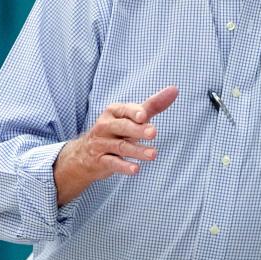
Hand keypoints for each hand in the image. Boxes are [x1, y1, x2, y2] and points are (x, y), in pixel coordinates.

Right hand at [53, 86, 178, 204]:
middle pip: (122, 127)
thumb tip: (175, 89)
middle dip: (137, 130)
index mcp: (114, 112)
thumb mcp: (132, 117)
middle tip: (153, 133)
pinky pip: (112, 163)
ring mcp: (101, 144)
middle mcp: (105, 126)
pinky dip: (124, 166)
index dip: (134, 112)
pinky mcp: (100, 161)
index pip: (125, 110)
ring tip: (154, 154)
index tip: (144, 116)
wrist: (85, 154)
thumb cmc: (117, 131)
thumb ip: (153, 105)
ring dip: (137, 151)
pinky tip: (136, 169)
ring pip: (121, 147)